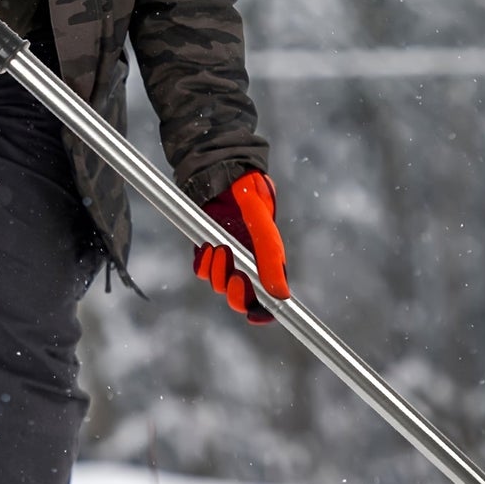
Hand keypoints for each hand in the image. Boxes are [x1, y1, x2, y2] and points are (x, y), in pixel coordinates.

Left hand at [193, 170, 288, 324]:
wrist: (219, 169)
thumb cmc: (249, 191)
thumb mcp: (262, 223)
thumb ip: (271, 256)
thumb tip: (282, 294)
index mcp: (269, 259)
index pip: (268, 298)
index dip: (263, 312)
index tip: (254, 314)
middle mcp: (248, 262)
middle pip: (241, 298)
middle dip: (236, 292)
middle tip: (236, 275)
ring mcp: (226, 256)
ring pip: (219, 284)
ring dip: (218, 272)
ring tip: (219, 246)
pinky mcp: (206, 248)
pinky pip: (202, 270)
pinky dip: (204, 264)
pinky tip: (207, 247)